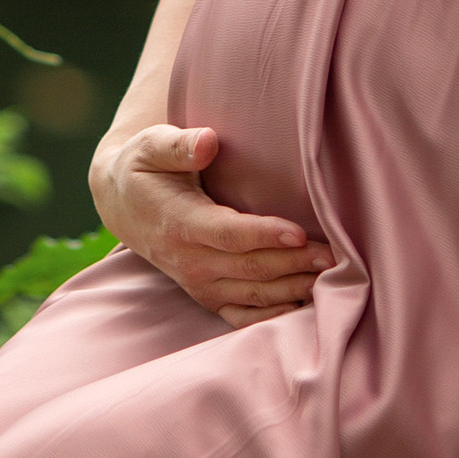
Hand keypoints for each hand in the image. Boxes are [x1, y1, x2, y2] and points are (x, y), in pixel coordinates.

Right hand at [89, 120, 336, 329]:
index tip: (300, 231)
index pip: (228, 234)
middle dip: (294, 263)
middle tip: (335, 254)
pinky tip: (305, 308)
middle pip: (250, 268)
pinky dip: (274, 316)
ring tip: (333, 277)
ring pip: (254, 295)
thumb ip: (179, 144)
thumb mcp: (152, 146)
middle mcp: (189, 261)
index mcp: (179, 223)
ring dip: (294, 289)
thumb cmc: (146, 168)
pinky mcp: (207, 295)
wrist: (123, 205)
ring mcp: (198, 283)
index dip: (264, 235)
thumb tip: (208, 141)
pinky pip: (242, 316)